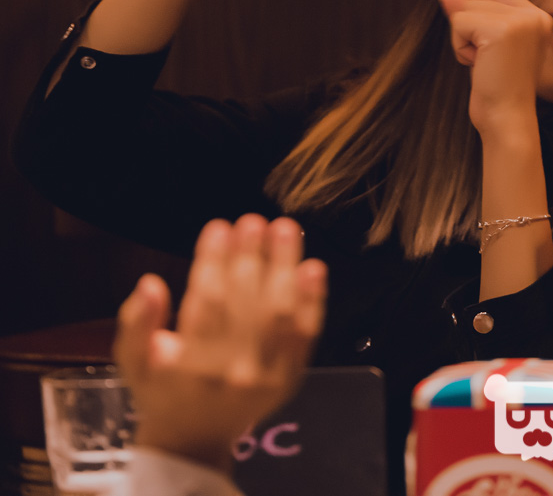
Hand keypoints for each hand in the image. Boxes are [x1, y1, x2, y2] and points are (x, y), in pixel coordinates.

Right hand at [113, 214, 326, 473]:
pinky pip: (305, 333)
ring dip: (285, 266)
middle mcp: (232, 369)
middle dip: (250, 255)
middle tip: (253, 220)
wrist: (197, 438)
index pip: (205, 301)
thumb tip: (149, 283)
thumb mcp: (132, 362)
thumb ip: (135, 323)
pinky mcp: (292, 375)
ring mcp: (267, 373)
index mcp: (189, 364)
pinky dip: (312, 299)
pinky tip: (313, 267)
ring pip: (280, 312)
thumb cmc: (161, 391)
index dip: (213, 260)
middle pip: (245, 301)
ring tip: (284, 229)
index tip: (219, 226)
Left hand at [437, 0, 552, 137]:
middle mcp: (535, 15)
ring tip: (488, 64)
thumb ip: (469, 13)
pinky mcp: (501, 30)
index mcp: (538, 17)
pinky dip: (460, 47)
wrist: (507, 119)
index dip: (482, 21)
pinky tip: (480, 65)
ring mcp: (520, 21)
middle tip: (493, 61)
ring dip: (465, 40)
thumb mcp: (485, 44)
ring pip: (466, 9)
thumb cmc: (498, 88)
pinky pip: (458, 23)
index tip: (499, 53)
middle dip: (473, 30)